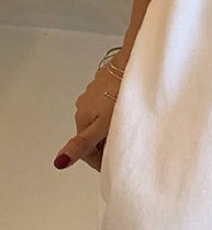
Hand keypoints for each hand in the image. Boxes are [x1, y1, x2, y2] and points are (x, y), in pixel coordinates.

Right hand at [53, 53, 125, 172]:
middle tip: (122, 148)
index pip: (86, 150)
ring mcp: (94, 93)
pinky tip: (127, 110)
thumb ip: (83, 144)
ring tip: (127, 129)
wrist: (133, 63)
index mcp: (82, 118)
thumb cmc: (121, 93)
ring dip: (109, 127)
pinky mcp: (105, 83)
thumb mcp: (104, 125)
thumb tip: (60, 162)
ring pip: (99, 119)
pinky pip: (107, 103)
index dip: (99, 162)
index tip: (112, 166)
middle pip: (92, 135)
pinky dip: (114, 111)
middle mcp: (84, 106)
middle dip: (104, 144)